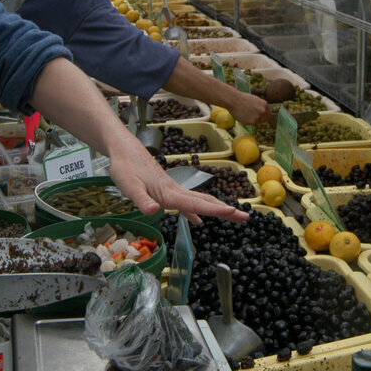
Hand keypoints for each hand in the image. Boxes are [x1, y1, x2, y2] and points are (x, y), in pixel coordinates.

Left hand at [107, 150, 247, 224]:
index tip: (233, 212)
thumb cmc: (125, 167)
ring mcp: (173, 190)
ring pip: (200, 201)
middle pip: (205, 202)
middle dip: (226, 210)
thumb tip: (155, 210)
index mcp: (169, 193)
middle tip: (245, 217)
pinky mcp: (167, 190)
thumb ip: (142, 200)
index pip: (196, 203)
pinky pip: (188, 202)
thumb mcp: (129, 186)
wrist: (124, 150)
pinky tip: (197, 220)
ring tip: (234, 216)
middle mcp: (175, 191)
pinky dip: (196, 211)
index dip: (215, 209)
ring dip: (217, 209)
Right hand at [226, 91, 270, 125]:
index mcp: (265, 104)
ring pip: (258, 122)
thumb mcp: (256, 100)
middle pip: (265, 119)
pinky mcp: (251, 122)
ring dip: (253, 119)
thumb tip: (264, 112)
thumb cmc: (243, 98)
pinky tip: (243, 115)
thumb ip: (261, 106)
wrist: (233, 100)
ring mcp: (257, 117)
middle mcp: (263, 111)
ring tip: (246, 113)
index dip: (265, 116)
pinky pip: (251, 123)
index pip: (269, 114)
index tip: (261, 116)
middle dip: (260, 118)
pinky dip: (248, 121)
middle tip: (253, 116)